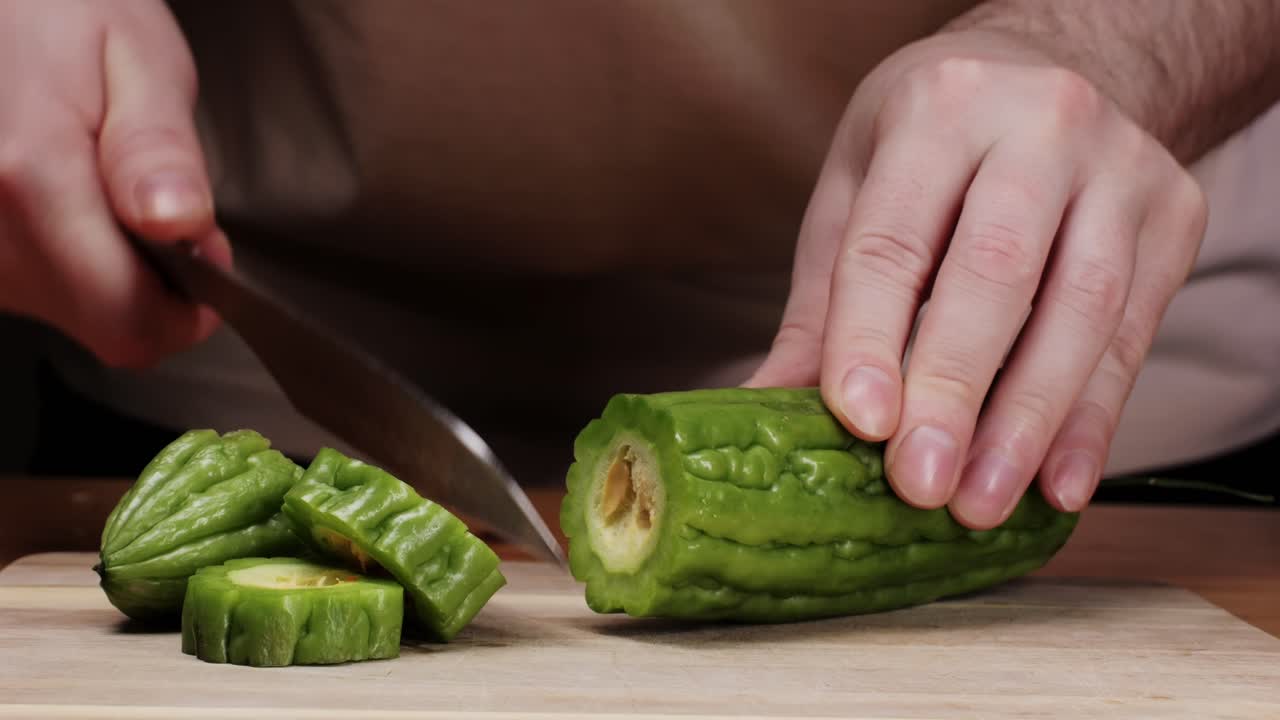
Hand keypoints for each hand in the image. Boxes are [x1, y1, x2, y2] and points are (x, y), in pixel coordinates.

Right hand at [0, 0, 227, 367]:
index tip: (208, 256)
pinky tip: (61, 195)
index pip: (129, 322)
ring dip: (105, 268)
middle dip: (154, 283)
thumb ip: (159, 149)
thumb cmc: (56, 8)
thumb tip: (180, 225)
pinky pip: (29, 288)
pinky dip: (63, 258)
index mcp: (31, 179)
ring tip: (103, 183)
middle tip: (160, 205)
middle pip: (101, 324)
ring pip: (66, 312)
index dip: (190, 310)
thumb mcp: (137, 58)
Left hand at [748, 30, 1206, 527]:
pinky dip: (1092, 421)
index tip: (860, 423)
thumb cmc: (932, 141)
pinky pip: (1134, 334)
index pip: (895, 238)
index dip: (871, 335)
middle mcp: (1041, 122)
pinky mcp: (1174, 215)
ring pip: (1082, 310)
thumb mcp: (857, 193)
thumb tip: (764, 409)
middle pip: (996, 272)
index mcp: (938, 107)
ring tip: (980, 505)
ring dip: (1028, 423)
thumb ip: (823, 304)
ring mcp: (1121, 166)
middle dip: (955, 390)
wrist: (1053, 70)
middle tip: (919, 485)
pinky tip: (1055, 486)